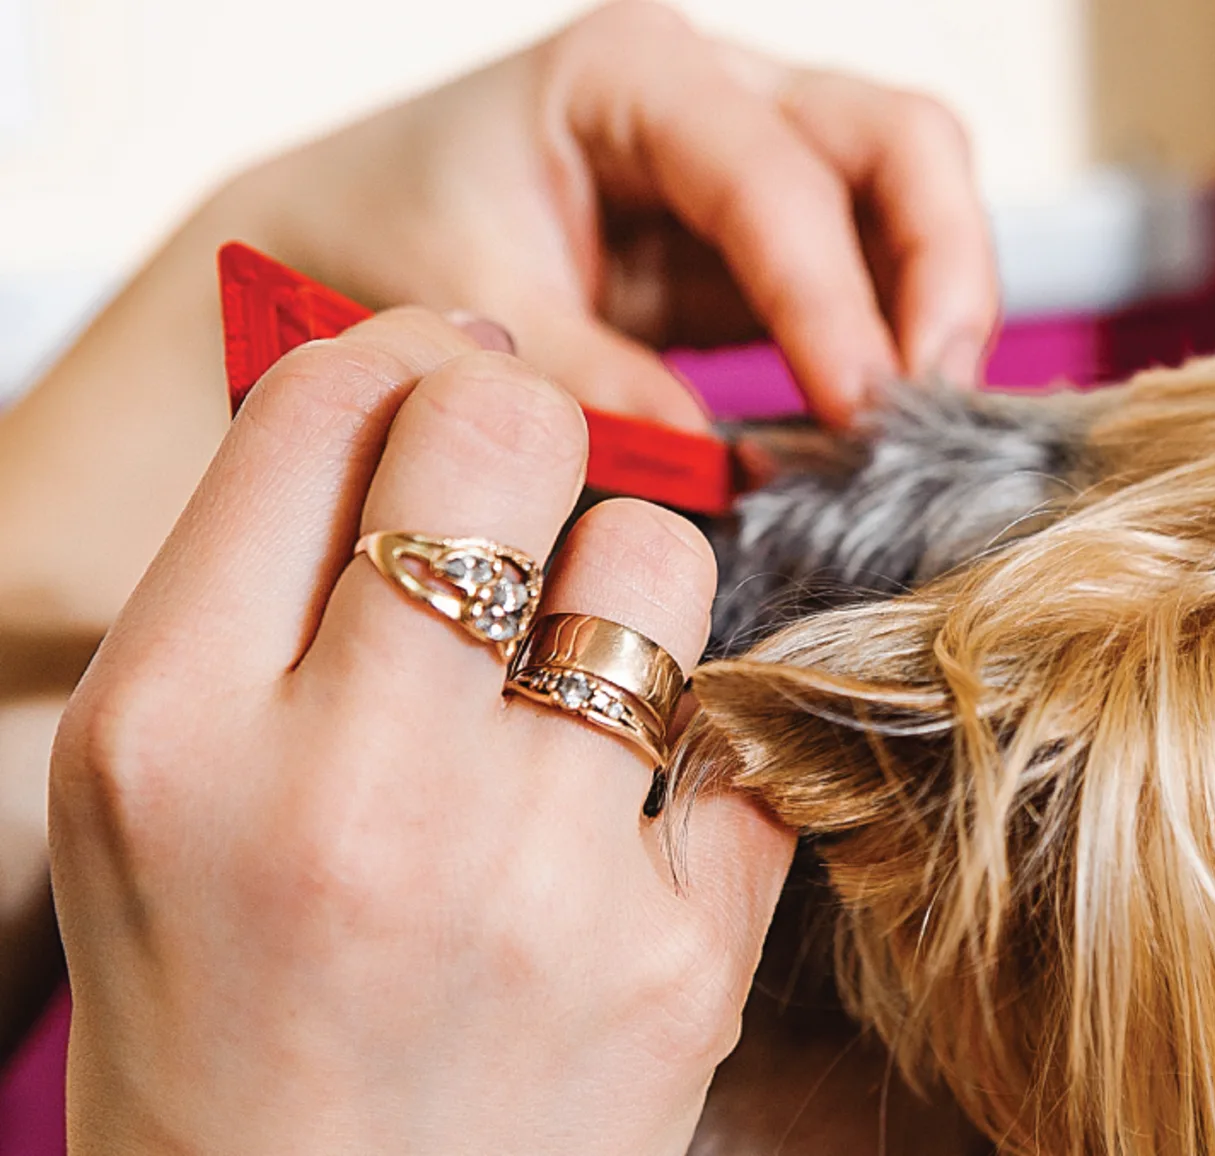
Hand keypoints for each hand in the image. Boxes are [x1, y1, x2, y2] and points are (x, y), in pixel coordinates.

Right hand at [49, 309, 791, 1154]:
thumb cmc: (222, 1015)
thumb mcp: (151, 791)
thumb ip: (253, 580)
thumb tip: (407, 368)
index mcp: (172, 727)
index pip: (325, 402)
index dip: (402, 363)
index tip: (439, 391)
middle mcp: (349, 783)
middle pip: (508, 430)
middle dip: (527, 437)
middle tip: (522, 502)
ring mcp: (533, 874)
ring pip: (657, 556)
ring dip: (625, 591)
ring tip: (565, 698)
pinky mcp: (679, 957)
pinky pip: (736, 728)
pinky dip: (692, 753)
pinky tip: (625, 827)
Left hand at [233, 0, 998, 429]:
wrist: (338, 240)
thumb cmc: (379, 240)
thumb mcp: (459, 313)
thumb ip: (589, 383)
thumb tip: (721, 463)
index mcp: (630, 74)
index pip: (776, 178)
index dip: (833, 299)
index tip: (860, 412)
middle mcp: (719, 91)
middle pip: (900, 141)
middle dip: (942, 272)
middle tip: (928, 408)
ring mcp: (760, 155)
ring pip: (916, 192)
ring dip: (942, 306)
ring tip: (919, 428)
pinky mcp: (773, 238)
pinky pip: (881, 265)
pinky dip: (900, 338)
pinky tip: (881, 423)